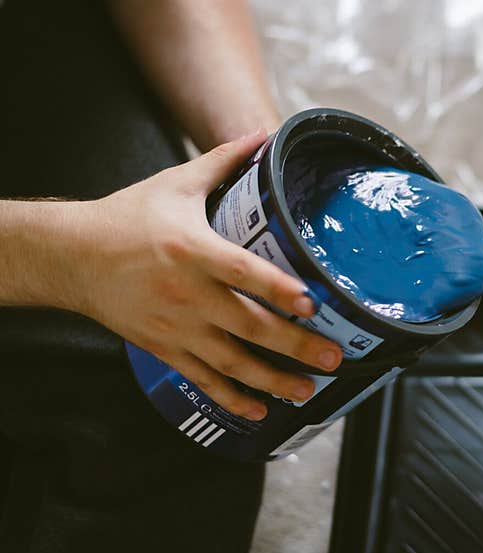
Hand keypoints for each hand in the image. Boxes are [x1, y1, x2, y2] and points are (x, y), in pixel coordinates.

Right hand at [68, 131, 342, 420]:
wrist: (71, 256)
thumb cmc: (128, 217)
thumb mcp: (176, 183)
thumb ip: (223, 161)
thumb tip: (263, 134)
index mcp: (192, 249)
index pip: (243, 272)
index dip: (279, 290)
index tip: (313, 304)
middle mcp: (186, 293)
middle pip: (247, 327)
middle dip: (294, 347)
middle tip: (333, 359)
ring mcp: (174, 327)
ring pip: (229, 363)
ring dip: (272, 381)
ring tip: (308, 391)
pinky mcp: (163, 348)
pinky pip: (201, 380)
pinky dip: (230, 398)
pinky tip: (259, 411)